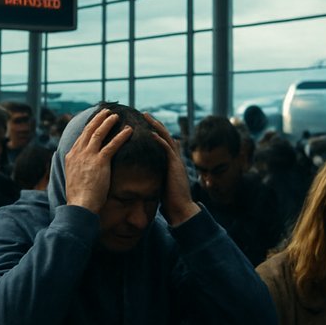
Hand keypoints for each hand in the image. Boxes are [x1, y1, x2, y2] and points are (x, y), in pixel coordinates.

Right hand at [64, 109, 132, 213]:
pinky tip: (129, 130)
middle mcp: (78, 153)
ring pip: (99, 133)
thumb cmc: (79, 197)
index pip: (81, 137)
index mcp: (71, 156)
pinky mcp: (100, 161)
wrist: (80, 205)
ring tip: (116, 116)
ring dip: (108, 122)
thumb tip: (81, 169)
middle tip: (106, 111)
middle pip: (88, 131)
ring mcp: (88, 156)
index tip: (95, 120)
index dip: (89, 127)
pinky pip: (112, 145)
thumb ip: (77, 170)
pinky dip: (121, 136)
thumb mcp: (73, 179)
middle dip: (97, 119)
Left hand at [142, 112, 199, 226]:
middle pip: (165, 136)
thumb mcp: (162, 186)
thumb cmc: (170, 203)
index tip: (145, 124)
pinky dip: (159, 139)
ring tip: (146, 115)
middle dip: (155, 124)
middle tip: (144, 114)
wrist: (181, 210)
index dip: (155, 132)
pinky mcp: (175, 166)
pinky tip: (151, 132)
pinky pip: (167, 149)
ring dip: (156, 126)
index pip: (164, 143)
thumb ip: (157, 177)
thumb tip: (147, 177)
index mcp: (172, 163)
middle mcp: (175, 159)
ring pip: (166, 137)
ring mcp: (176, 161)